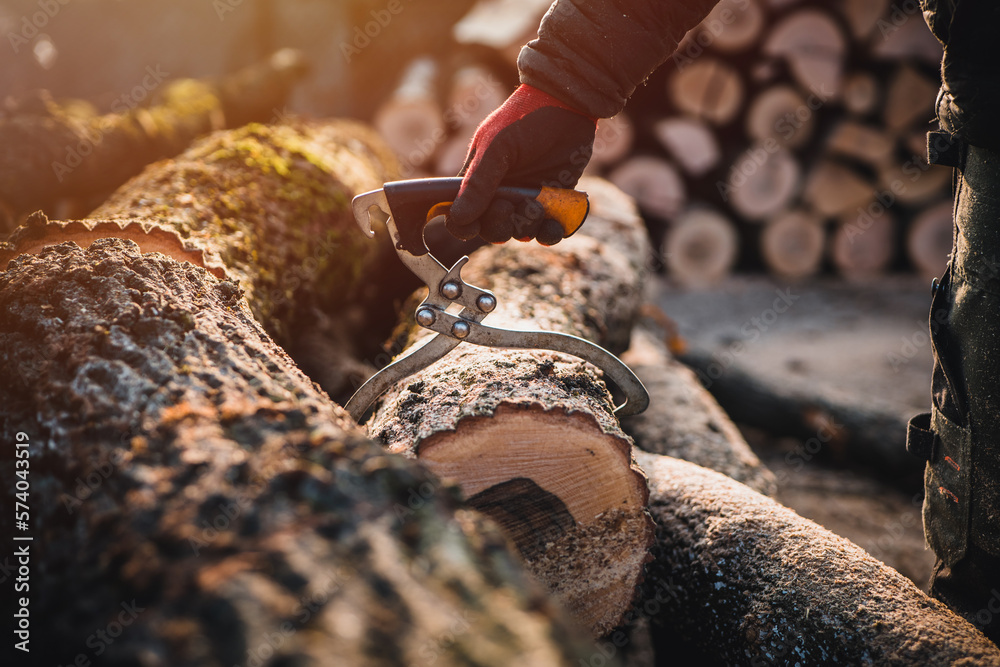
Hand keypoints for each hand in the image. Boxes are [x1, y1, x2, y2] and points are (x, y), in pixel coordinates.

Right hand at [446, 84, 596, 245]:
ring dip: (527, 227)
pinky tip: (553, 224)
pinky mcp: (554, 201)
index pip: (462, 215)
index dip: (464, 226)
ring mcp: (527, 199)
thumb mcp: (495, 148)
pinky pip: (548, 230)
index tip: (473, 227)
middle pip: (491, 229)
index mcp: (478, 180)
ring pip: (520, 231)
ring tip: (537, 205)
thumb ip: (477, 183)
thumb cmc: (523, 119)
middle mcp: (500, 194)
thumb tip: (457, 218)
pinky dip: (550, 233)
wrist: (567, 105)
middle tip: (509, 207)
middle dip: (499, 226)